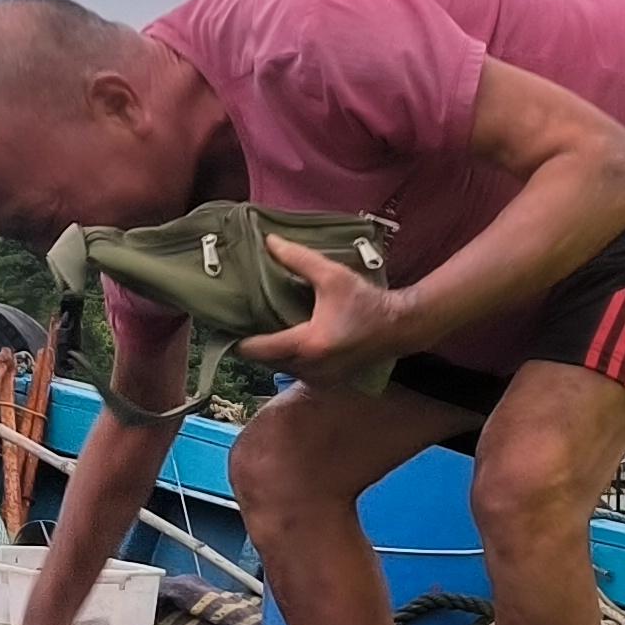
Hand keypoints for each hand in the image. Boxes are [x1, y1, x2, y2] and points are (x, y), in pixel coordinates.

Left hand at [230, 237, 402, 385]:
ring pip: (280, 369)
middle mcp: (310, 368)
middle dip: (253, 345)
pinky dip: (288, 360)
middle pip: (265, 361)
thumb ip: (298, 259)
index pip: (258, 349)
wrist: (399, 328)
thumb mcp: (332, 276)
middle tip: (241, 324)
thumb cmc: (367, 301)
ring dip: (270, 354)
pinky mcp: (327, 382)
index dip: (238, 340)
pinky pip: (296, 373)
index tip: (225, 326)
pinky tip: (287, 341)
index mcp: (307, 344)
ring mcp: (319, 379)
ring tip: (261, 330)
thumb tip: (270, 242)